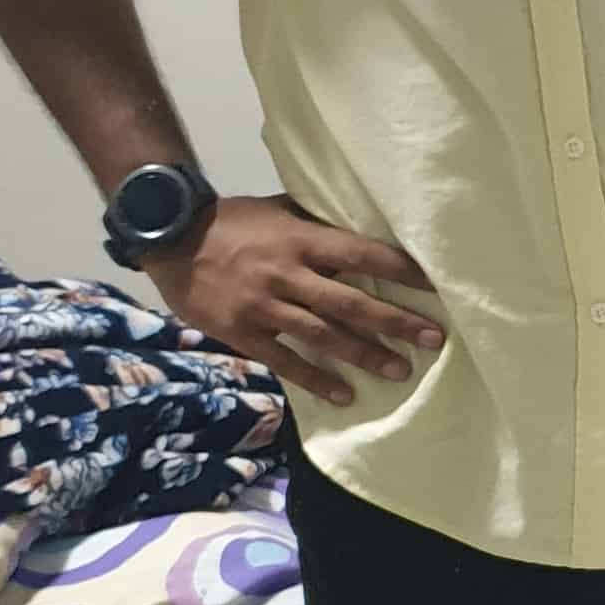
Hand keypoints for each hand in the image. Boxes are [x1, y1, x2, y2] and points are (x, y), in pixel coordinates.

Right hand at [147, 196, 444, 411]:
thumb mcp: (278, 210)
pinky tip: (344, 395)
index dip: (400, 271)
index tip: (433, 286)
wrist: (171, 239)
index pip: (362, 254)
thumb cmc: (233, 222)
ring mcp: (266, 307)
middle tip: (432, 338)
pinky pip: (286, 361)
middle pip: (351, 303)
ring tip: (399, 371)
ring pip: (324, 336)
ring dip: (365, 355)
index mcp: (301, 240)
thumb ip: (315, 222)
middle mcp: (289, 274)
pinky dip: (317, 380)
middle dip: (395, 322)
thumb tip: (360, 225)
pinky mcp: (245, 333)